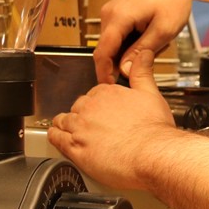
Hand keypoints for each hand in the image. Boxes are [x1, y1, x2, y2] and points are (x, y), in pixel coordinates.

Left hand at [48, 49, 174, 189]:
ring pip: (63, 121)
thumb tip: (143, 54)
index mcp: (106, 93)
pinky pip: (56, 138)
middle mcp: (90, 108)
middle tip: (90, 125)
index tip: (101, 112)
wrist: (151, 154)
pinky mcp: (75, 147)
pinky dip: (55, 136)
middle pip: (77, 107)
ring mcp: (80, 127)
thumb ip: (142, 73)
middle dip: (82, 115)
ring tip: (69, 131)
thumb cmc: (153, 130)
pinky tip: (58, 138)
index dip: (96, 104)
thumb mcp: (151, 93)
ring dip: (65, 125)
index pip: (93, 94)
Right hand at [93, 0, 194, 83]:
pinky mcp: (117, 10)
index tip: (111, 88)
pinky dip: (132, 40)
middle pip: (107, 49)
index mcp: (117, 18)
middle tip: (151, 60)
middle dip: (124, 61)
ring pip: (114, 43)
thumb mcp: (163, 30)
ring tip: (158, 42)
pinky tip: (152, 34)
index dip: (104, 73)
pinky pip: (119, 34)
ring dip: (131, 50)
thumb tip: (124, 71)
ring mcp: (111, 11)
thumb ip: (141, 52)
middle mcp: (108, 13)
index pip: (102, 53)